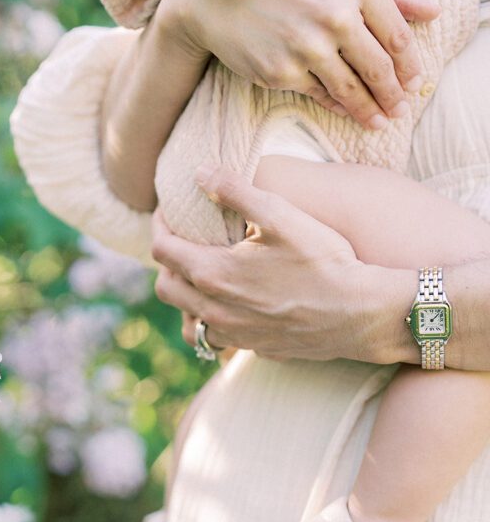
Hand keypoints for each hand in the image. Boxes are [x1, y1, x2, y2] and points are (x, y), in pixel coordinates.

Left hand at [151, 165, 417, 363]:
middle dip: (167, 261)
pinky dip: (214, 322)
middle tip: (184, 241)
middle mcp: (215, 311)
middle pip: (165, 287)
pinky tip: (233, 305)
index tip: (171, 212)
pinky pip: (216, 339)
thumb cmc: (323, 261)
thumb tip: (199, 173)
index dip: (160, 225)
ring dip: (187, 297)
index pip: (162, 250)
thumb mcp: (280, 215)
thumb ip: (235, 191)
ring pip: (188, 320)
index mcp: (214, 274)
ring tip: (204, 277)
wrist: (360, 314)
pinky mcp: (254, 349)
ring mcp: (233, 335)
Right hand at [159, 0, 439, 129]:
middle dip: (394, 94)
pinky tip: (348, 111)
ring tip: (380, 122)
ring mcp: (307, 46)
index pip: (396, 35)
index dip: (409, 65)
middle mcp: (334, 13)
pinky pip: (321, 95)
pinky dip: (338, 106)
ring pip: (352, 87)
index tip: (414, 83)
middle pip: (379, 67)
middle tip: (401, 110)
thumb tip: (432, 14)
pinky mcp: (282, 71)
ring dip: (370, 110)